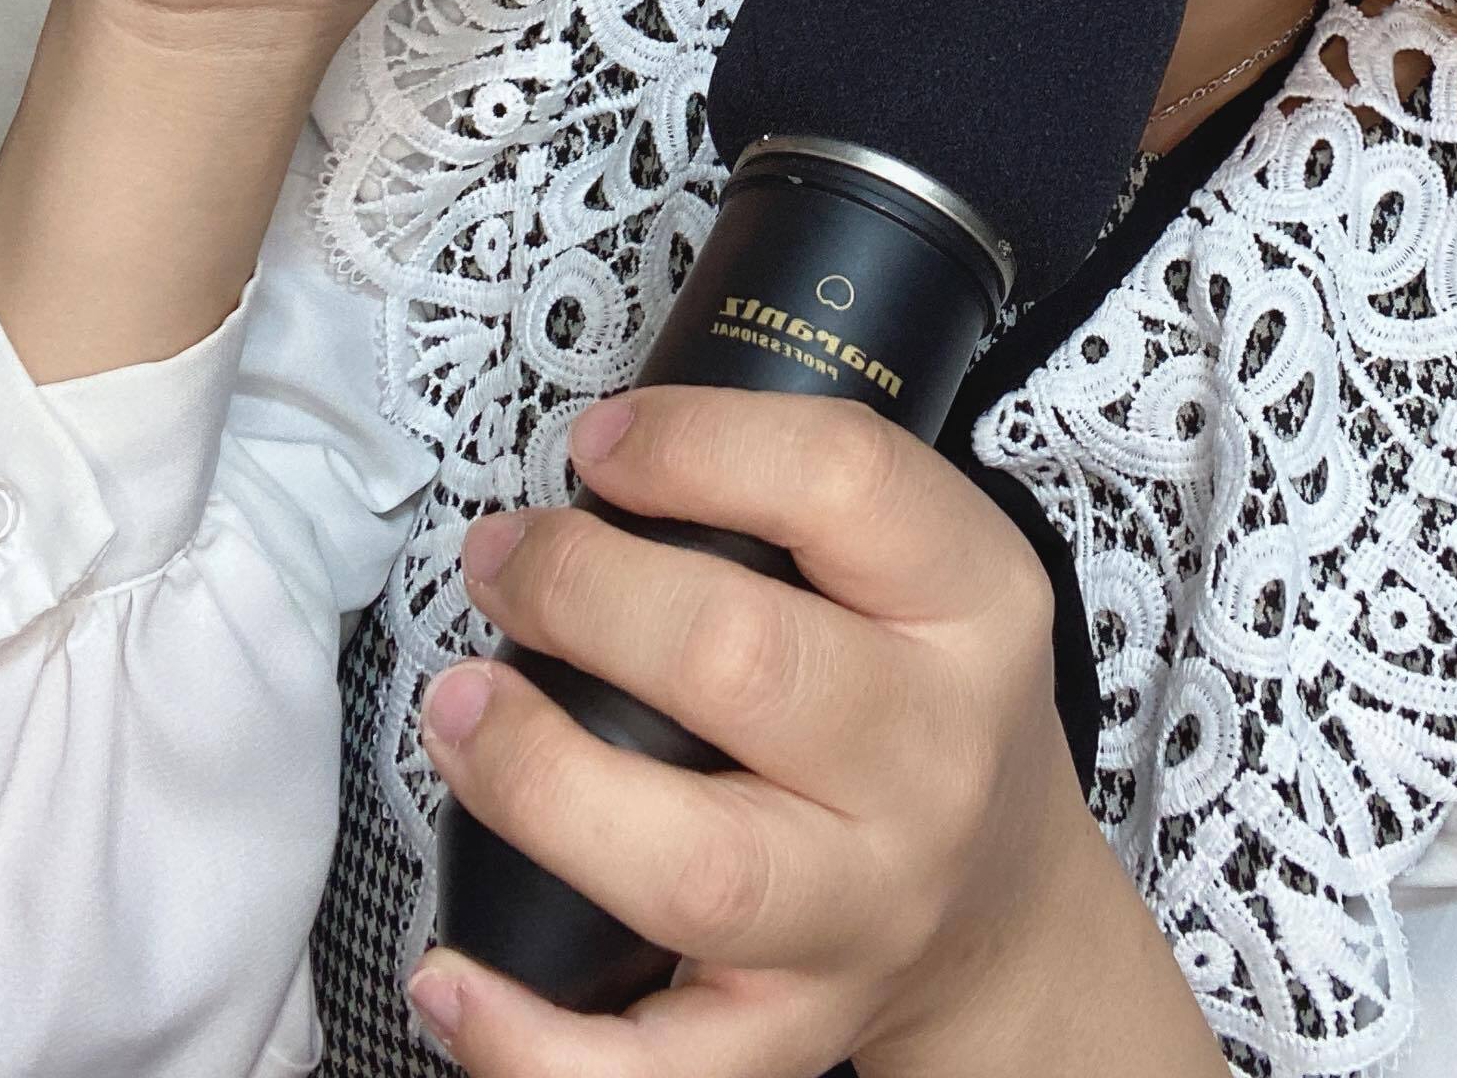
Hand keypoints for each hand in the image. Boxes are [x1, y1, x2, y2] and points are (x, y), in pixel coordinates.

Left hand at [407, 387, 1197, 1077]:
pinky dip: (532, 1043)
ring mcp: (865, 913)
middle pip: (748, 664)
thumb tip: (598, 454)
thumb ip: (798, 502)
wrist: (1006, 907)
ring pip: (695, 868)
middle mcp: (933, 761)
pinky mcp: (794, 1037)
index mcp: (974, 608)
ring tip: (457, 710)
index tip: (594, 442)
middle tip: (502, 558)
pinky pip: (655, 1071)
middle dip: (586, 594)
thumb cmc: (921, 698)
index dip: (696, 444)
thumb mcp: (929, 567)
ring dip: (540, 782)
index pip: (847, 484)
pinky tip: (450, 977)